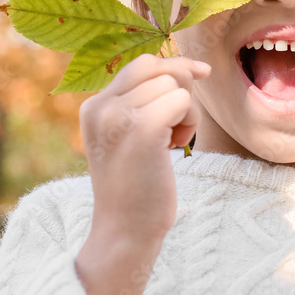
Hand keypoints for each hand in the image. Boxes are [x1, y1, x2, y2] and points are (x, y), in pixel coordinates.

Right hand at [79, 52, 210, 243]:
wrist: (125, 230)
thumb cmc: (138, 184)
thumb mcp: (131, 134)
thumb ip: (145, 101)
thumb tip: (191, 66)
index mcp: (94, 106)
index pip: (142, 64)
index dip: (175, 67)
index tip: (200, 75)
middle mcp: (100, 106)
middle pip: (161, 69)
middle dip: (182, 91)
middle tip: (176, 129)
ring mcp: (119, 117)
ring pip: (174, 85)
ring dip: (187, 113)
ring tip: (172, 142)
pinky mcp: (142, 130)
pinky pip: (183, 101)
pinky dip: (190, 123)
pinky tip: (176, 147)